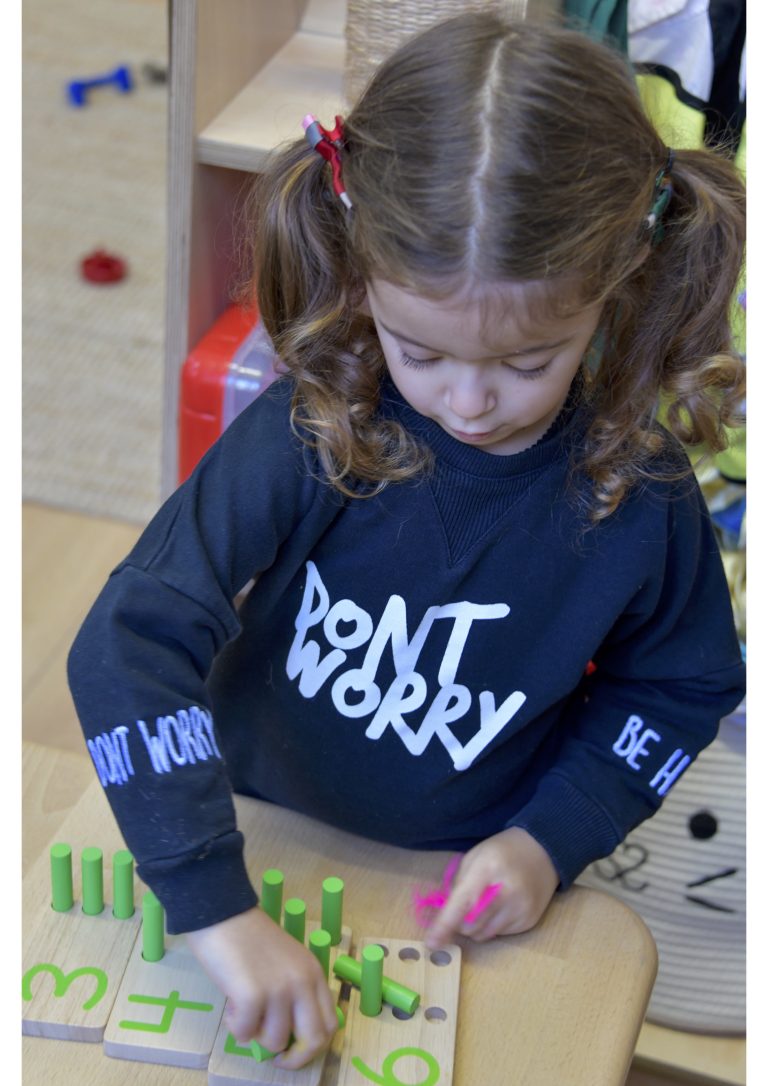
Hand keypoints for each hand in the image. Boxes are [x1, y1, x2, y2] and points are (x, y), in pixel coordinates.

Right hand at [186, 907, 338, 1069]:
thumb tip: (288, 1034)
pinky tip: (230, 1010)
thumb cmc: (249, 937)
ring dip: (256, 1036)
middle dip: (293, 1058)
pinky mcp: (252, 996)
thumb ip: (294, 991)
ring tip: (243, 1014)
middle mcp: (302, 982)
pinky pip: (245, 1034)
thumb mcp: (286, 961)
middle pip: (314, 1040)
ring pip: (275, 1041)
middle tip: (273, 1057)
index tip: (292, 1050)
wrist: (223, 913)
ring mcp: (278, 989)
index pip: (330, 1024)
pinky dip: (235, 1028)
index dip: (312, 1046)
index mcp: (313, 973)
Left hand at [424, 827, 558, 949]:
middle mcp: (507, 891)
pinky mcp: (529, 920)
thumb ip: (458, 886)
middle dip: (460, 923)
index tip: (430, 942)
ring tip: (485, 905)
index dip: (444, 925)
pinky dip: (493, 926)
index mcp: (487, 869)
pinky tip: (502, 907)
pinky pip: (500, 935)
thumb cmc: (501, 852)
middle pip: (470, 926)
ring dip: (476, 926)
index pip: (461, 903)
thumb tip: (445, 919)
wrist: (541, 851)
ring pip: (483, 935)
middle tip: (464, 907)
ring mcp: (521, 908)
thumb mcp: (474, 857)